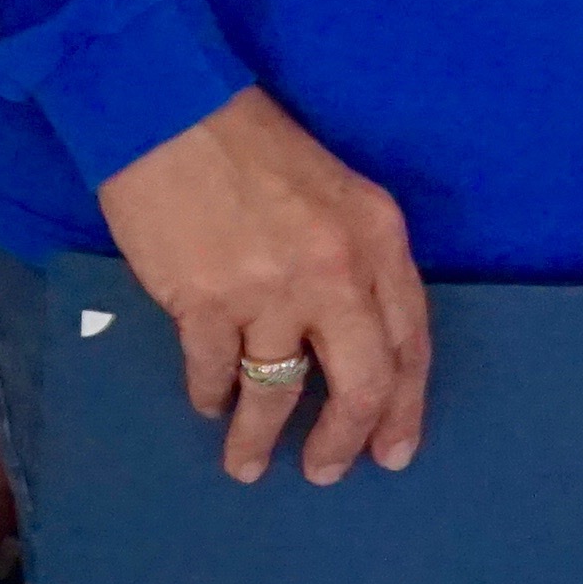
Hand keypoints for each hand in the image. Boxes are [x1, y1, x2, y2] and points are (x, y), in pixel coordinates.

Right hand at [92, 86, 430, 484]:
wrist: (171, 112)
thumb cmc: (256, 148)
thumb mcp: (338, 195)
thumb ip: (358, 262)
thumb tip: (355, 342)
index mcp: (378, 238)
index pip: (411, 341)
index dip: (404, 405)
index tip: (393, 449)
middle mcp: (336, 270)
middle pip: (362, 382)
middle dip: (347, 438)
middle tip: (328, 471)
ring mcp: (270, 290)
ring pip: (279, 392)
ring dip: (262, 439)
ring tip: (248, 464)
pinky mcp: (204, 302)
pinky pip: (214, 375)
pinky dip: (211, 397)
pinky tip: (209, 404)